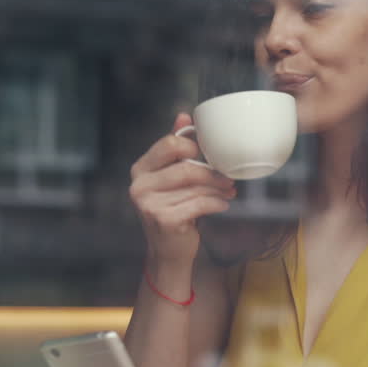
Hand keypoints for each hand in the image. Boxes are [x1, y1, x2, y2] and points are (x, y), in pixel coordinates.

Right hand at [129, 113, 236, 267]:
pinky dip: (216, 203)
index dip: (194, 146)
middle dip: (212, 172)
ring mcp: (149, 204)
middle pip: (186, 167)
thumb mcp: (172, 178)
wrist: (168, 251)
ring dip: (218, 188)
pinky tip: (223, 205)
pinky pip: (199, 203)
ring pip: (196, 186)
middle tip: (228, 177)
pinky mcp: (163, 219)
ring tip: (228, 191)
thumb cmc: (173, 209)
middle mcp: (139, 185)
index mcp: (141, 169)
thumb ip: (176, 148)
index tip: (209, 155)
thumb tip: (184, 115)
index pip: (169, 144)